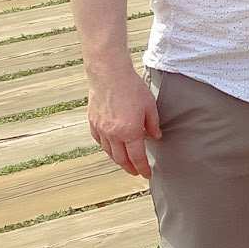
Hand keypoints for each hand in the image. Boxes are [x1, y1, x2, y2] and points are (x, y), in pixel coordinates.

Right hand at [86, 62, 159, 176]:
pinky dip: (106, 147)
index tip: (146, 174)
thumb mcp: (149, 106)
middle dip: (130, 168)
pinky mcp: (93, 122)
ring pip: (109, 152)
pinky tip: (111, 147)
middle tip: (136, 171)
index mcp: (130, 132)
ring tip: (125, 162)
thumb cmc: (131, 87)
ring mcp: (101, 129)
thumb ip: (153, 124)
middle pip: (122, 159)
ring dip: (118, 160)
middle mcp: (114, 134)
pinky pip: (99, 141)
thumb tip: (155, 137)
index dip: (142, 168)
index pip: (137, 157)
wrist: (109, 74)